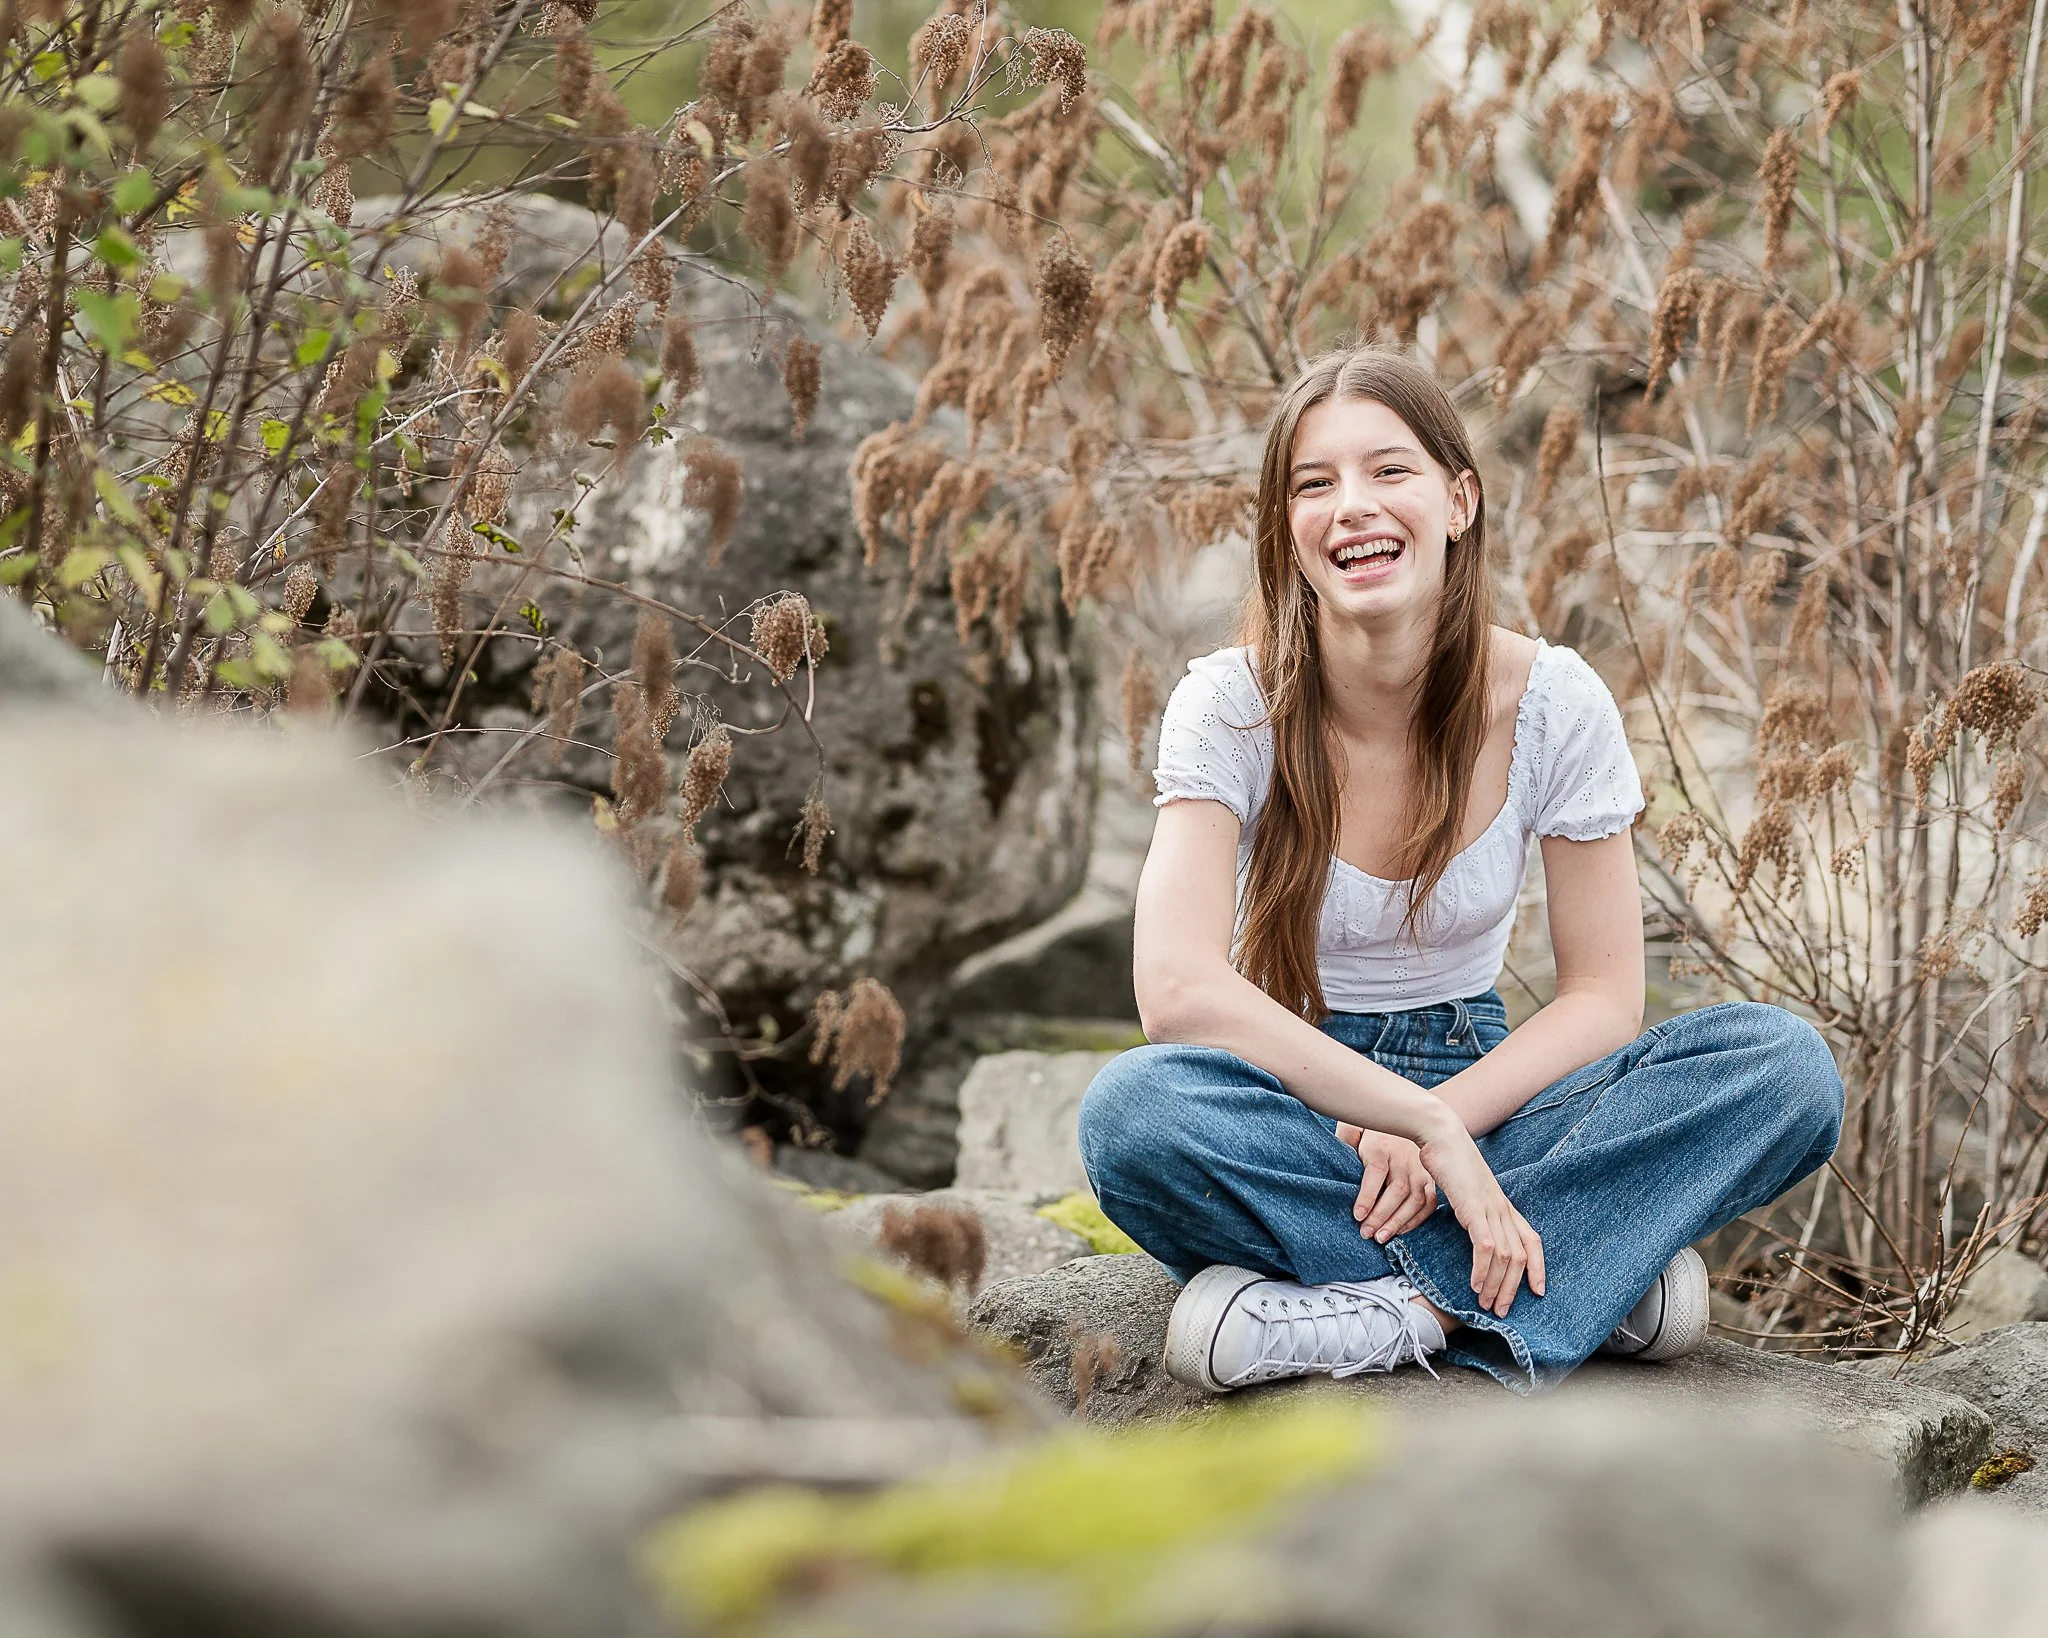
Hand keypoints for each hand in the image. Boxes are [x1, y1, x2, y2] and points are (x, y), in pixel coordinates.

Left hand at [1336, 1122, 1437, 1242]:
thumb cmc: (1371, 1126)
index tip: (1357, 1215)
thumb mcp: (1354, 1126)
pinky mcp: (1430, 1177)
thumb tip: (1339, 1165)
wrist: (1409, 1115)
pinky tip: (1401, 1230)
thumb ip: (1345, 1141)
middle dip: (1381, 1215)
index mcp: (1382, 1145)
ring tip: (1381, 1238)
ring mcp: (1420, 1168)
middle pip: (1397, 1189)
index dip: (1367, 1195)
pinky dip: (1417, 1219)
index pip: (1376, 1172)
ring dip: (1398, 1222)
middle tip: (1366, 1233)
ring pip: (1415, 1199)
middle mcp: (1404, 1158)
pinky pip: (1428, 1202)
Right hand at [1414, 1117, 1546, 1317]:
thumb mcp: (1465, 1188)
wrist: (1440, 1134)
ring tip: (1486, 1303)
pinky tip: (1475, 1283)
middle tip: (1502, 1310)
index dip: (1538, 1267)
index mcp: (1503, 1205)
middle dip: (1513, 1288)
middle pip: (1519, 1256)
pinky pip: (1485, 1246)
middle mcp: (1502, 1208)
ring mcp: (1490, 1208)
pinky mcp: (1473, 1207)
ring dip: (1497, 1285)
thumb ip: (1471, 1207)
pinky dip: (1483, 1269)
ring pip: (1505, 1256)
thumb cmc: (1449, 1159)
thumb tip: (1469, 1224)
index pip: (1532, 1240)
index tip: (1538, 1291)